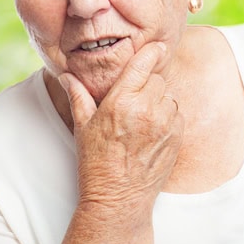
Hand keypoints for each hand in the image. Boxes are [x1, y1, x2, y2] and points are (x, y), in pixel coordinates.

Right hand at [58, 42, 183, 216]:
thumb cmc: (96, 162)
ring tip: (141, 115)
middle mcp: (146, 110)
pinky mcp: (176, 138)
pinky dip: (167, 115)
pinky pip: (177, 113)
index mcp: (121, 102)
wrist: (118, 198)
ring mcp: (165, 125)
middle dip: (146, 82)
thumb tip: (66, 75)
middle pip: (156, 78)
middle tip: (132, 96)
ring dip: (158, 99)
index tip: (156, 45)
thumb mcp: (82, 126)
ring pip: (168, 95)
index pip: (143, 64)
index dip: (151, 51)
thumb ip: (78, 95)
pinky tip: (151, 128)